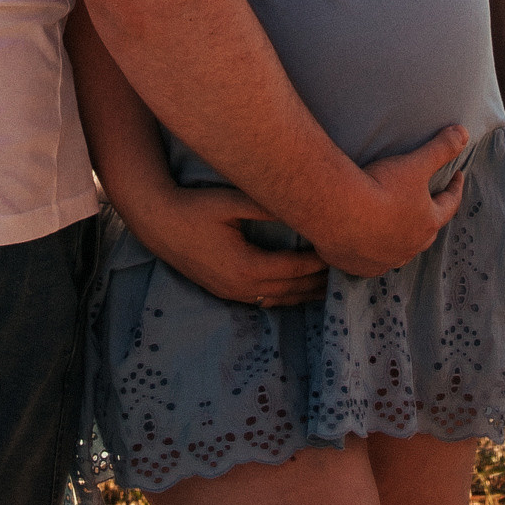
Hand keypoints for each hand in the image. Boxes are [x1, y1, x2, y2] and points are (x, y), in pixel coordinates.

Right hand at [135, 185, 327, 308]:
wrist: (159, 224)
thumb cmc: (196, 208)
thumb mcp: (232, 203)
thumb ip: (266, 206)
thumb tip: (299, 204)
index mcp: (246, 267)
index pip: (293, 269)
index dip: (318, 262)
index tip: (340, 252)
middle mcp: (241, 287)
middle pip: (290, 289)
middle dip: (318, 282)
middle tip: (345, 270)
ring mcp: (232, 293)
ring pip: (278, 300)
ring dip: (304, 294)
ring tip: (329, 285)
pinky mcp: (225, 292)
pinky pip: (263, 301)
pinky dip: (284, 297)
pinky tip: (296, 291)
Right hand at [312, 125, 467, 277]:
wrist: (340, 211)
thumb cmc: (381, 187)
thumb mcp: (415, 164)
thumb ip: (441, 148)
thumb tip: (464, 133)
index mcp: (427, 223)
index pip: (449, 204)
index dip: (455, 188)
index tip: (457, 176)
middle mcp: (410, 247)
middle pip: (428, 233)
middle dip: (431, 217)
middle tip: (430, 203)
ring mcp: (386, 259)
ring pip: (401, 251)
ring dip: (403, 239)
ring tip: (399, 226)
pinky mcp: (362, 267)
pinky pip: (374, 262)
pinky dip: (376, 252)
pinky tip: (370, 245)